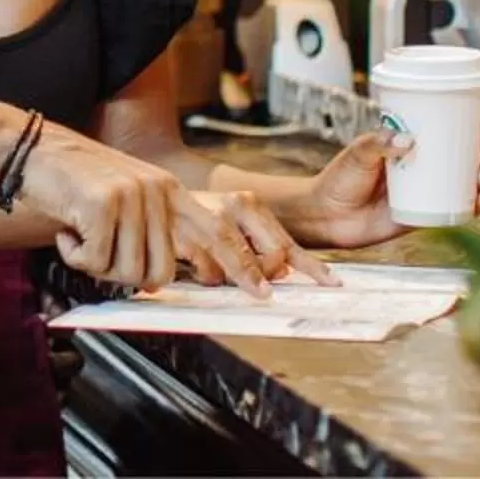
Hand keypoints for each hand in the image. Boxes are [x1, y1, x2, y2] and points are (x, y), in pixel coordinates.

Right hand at [19, 124, 281, 298]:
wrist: (32, 149)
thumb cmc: (75, 182)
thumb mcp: (127, 197)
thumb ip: (152, 230)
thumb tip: (158, 281)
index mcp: (169, 190)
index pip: (218, 232)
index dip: (242, 265)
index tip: (262, 292)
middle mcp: (157, 191)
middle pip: (161, 273)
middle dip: (126, 276)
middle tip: (99, 254)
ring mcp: (131, 196)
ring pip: (128, 273)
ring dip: (97, 265)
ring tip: (81, 235)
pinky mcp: (102, 204)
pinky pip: (96, 261)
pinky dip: (75, 255)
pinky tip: (67, 230)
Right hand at [194, 187, 335, 287]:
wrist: (149, 194)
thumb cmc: (197, 215)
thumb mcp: (234, 222)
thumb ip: (259, 243)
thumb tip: (282, 273)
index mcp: (249, 203)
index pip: (287, 243)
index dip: (311, 267)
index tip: (329, 282)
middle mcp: (231, 206)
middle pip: (268, 261)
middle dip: (261, 278)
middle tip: (254, 285)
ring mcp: (207, 219)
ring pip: (236, 270)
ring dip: (226, 276)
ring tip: (211, 265)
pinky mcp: (182, 234)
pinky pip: (206, 272)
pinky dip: (204, 275)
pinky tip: (194, 263)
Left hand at [282, 102, 479, 247]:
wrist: (326, 218)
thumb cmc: (338, 180)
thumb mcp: (357, 153)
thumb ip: (378, 144)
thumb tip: (406, 139)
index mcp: (405, 141)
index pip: (441, 122)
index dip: (467, 114)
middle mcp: (419, 164)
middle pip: (460, 149)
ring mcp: (424, 190)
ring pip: (462, 179)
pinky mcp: (424, 215)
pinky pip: (454, 209)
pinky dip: (470, 205)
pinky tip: (478, 201)